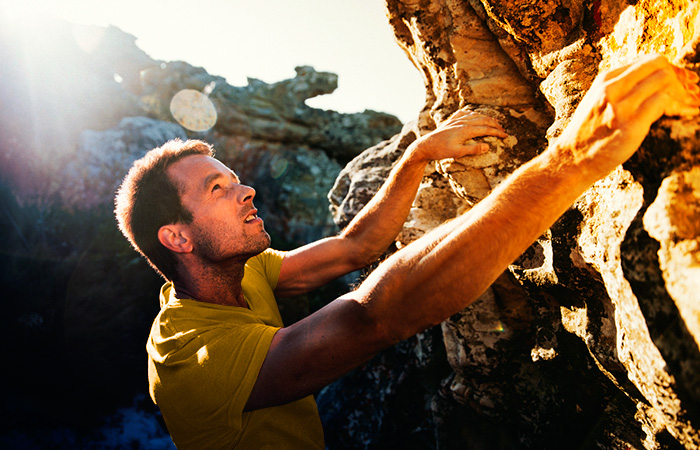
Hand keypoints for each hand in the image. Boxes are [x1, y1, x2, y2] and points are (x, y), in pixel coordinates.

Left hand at [406, 109, 508, 163]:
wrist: (425, 146)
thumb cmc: (441, 151)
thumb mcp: (458, 153)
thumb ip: (473, 149)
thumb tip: (488, 146)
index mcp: (466, 130)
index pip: (486, 129)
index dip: (497, 132)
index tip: (505, 136)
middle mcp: (462, 122)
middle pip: (483, 120)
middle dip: (495, 124)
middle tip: (503, 129)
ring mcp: (456, 120)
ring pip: (475, 115)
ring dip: (486, 118)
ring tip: (493, 122)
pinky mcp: (450, 120)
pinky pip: (464, 113)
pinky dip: (472, 113)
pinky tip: (473, 114)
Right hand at [553, 54, 699, 179]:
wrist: (571, 160)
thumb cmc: (587, 135)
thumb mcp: (597, 102)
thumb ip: (619, 89)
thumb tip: (652, 81)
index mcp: (605, 80)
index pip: (647, 61)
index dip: (669, 69)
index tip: (680, 82)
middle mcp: (612, 88)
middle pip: (658, 64)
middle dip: (678, 76)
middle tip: (688, 92)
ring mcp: (620, 106)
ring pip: (664, 79)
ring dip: (681, 91)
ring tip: (687, 105)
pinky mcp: (630, 124)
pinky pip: (663, 101)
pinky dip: (678, 105)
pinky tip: (681, 113)